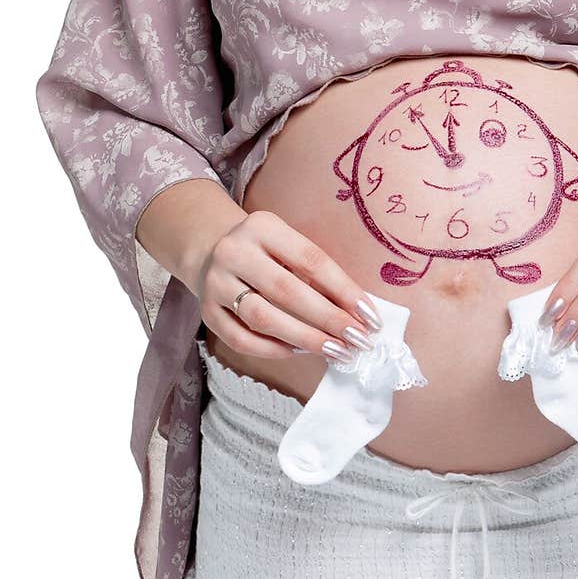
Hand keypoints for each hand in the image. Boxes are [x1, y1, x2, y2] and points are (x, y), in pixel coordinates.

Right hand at [197, 209, 382, 361]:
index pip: (310, 260)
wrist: (211, 249)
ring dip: (305, 338)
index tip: (369, 315)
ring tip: (335, 350)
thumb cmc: (266, 250)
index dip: (343, 290)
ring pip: (263, 318)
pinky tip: (299, 351)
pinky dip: (274, 349)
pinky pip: (242, 339)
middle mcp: (234, 252)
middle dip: (328, 319)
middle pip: (287, 291)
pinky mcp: (206, 312)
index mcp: (263, 227)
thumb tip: (357, 312)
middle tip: (357, 339)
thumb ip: (316, 271)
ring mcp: (216, 283)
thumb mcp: (288, 243)